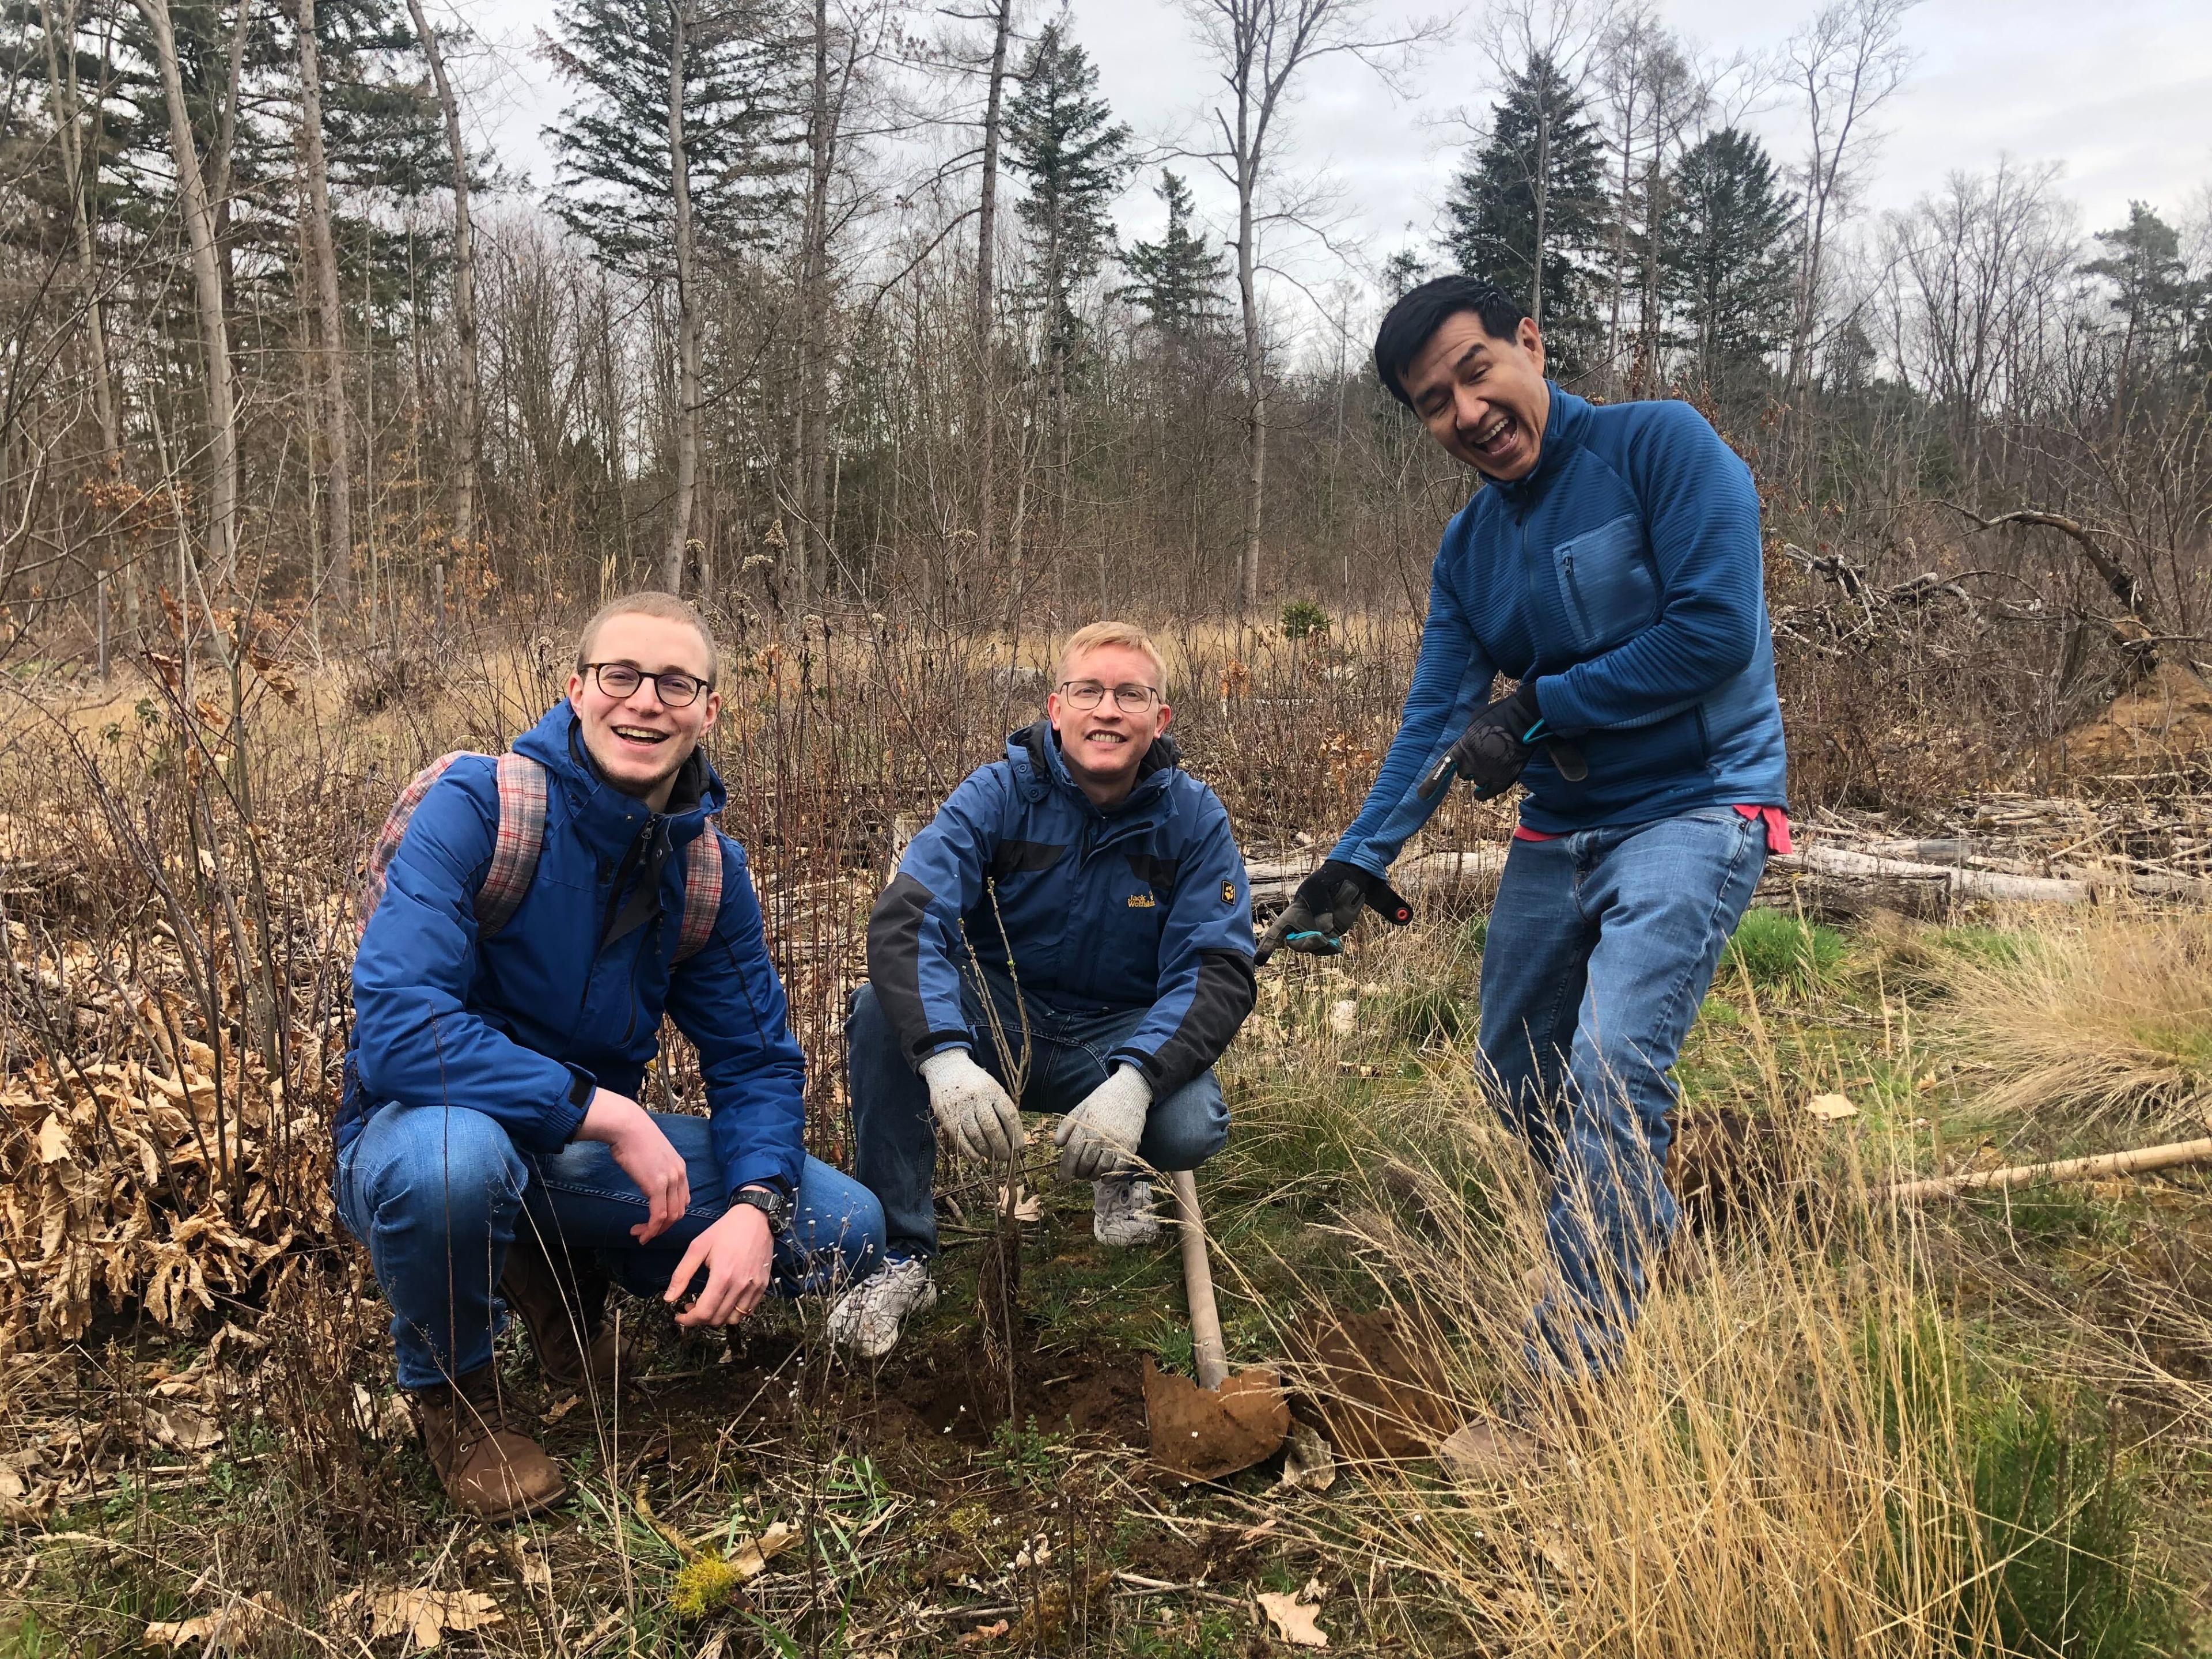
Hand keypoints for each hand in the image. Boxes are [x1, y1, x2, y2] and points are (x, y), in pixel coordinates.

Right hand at [577, 1088, 689, 1243]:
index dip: (670, 1216)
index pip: (683, 1200)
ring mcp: (669, 1180)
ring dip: (656, 1231)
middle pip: (679, 1211)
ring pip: (670, 1217)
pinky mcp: (656, 1186)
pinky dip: (651, 1229)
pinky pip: (658, 1215)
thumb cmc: (633, 1138)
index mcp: (680, 1168)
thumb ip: (656, 1170)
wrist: (626, 1126)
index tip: (654, 1222)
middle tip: (646, 1232)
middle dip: (663, 1227)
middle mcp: (679, 1175)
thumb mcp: (653, 1156)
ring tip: (640, 1234)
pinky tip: (640, 1233)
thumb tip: (648, 1182)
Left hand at [663, 1201, 772, 1326]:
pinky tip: (724, 1300)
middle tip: (691, 1307)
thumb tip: (669, 1298)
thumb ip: (682, 1274)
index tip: (680, 1316)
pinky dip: (733, 1312)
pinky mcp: (763, 1286)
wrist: (756, 1218)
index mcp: (723, 1276)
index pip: (704, 1312)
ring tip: (708, 1304)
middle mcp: (740, 1285)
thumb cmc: (726, 1230)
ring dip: (717, 1318)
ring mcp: (754, 1287)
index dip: (688, 1320)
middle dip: (699, 1319)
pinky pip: (747, 1310)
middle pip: (717, 1319)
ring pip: (733, 1319)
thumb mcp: (698, 1247)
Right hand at [919, 1049, 1023, 1164]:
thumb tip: (1011, 1137)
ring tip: (993, 1157)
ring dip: (987, 1151)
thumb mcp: (991, 1087)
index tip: (1019, 1147)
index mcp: (993, 1090)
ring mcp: (961, 1108)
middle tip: (1007, 1156)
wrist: (946, 1068)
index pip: (1009, 1115)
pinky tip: (977, 1157)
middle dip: (1002, 1147)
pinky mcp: (947, 1117)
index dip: (1016, 1134)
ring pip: (976, 1136)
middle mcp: (977, 1099)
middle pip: (992, 1129)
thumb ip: (1001, 1108)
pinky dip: (970, 1151)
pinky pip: (960, 1139)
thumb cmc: (975, 1082)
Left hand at [1053, 1067, 1152, 1180]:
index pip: (1072, 1152)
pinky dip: (1109, 1176)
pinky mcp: (1130, 1146)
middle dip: (1079, 1173)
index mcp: (1085, 1126)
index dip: (1066, 1168)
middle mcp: (1100, 1135)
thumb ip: (1066, 1126)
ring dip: (1092, 1176)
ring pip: (1100, 1169)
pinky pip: (1118, 1168)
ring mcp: (1116, 1142)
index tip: (1063, 1178)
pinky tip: (1104, 1177)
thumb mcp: (1080, 1108)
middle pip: (1085, 1164)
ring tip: (1090, 1174)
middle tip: (1078, 1174)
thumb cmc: (1102, 1100)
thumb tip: (1057, 1145)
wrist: (1130, 1091)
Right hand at [1254, 859, 1413, 964]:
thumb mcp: (1319, 887)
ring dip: (1321, 946)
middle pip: (1296, 944)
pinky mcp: (1331, 936)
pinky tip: (1336, 945)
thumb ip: (1319, 907)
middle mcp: (1301, 927)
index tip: (1258, 961)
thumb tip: (1325, 930)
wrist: (1348, 882)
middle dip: (1306, 943)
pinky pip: (1326, 949)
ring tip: (1331, 938)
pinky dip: (1330, 949)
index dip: (1266, 947)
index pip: (1275, 933)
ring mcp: (1316, 933)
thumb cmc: (1327, 881)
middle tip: (1321, 937)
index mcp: (1292, 915)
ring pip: (1313, 948)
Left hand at [1418, 680, 1547, 800]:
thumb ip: (1467, 736)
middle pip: (1464, 773)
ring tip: (1496, 759)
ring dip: (1483, 774)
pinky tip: (1486, 787)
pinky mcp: (1502, 781)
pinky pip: (1487, 793)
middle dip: (1470, 766)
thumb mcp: (1474, 721)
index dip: (1431, 783)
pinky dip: (1485, 791)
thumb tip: (1467, 743)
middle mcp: (1470, 765)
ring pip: (1478, 782)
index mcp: (1461, 749)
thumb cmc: (1498, 714)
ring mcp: (1486, 774)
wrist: (1523, 719)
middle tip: (1483, 754)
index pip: (1442, 768)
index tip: (1421, 795)